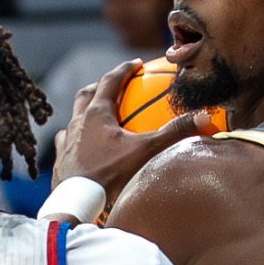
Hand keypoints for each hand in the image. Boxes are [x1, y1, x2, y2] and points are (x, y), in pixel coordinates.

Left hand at [53, 62, 212, 205]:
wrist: (78, 201)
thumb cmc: (110, 173)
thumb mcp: (145, 150)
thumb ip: (173, 132)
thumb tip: (203, 117)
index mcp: (97, 113)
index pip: (110, 80)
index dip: (124, 69)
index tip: (136, 64)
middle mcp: (78, 122)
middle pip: (87, 94)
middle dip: (101, 85)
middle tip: (114, 85)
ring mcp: (67, 140)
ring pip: (75, 117)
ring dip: (86, 112)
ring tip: (98, 116)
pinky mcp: (60, 158)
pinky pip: (66, 140)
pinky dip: (76, 137)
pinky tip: (82, 144)